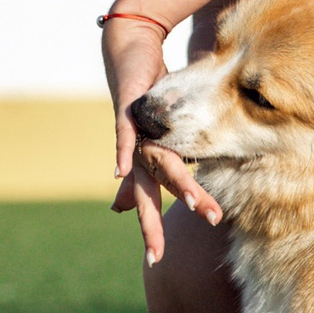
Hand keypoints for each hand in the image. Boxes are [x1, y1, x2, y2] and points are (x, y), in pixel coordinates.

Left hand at [101, 18, 221, 264]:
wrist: (132, 51)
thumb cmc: (148, 90)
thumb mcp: (159, 128)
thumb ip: (162, 154)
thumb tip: (161, 172)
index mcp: (148, 159)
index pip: (155, 198)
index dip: (152, 228)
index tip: (157, 260)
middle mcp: (138, 152)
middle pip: (151, 193)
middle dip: (153, 224)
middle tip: (157, 257)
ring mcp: (133, 133)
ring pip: (152, 167)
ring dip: (172, 187)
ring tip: (193, 207)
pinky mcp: (129, 111)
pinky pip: (124, 135)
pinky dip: (123, 153)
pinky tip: (120, 172)